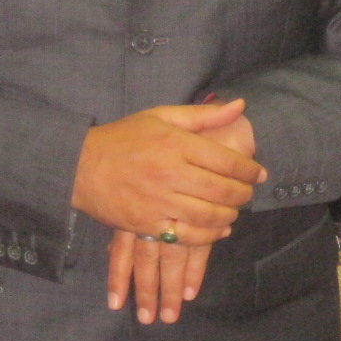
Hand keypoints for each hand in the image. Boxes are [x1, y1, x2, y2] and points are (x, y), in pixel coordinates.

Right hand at [105, 106, 258, 322]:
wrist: (80, 167)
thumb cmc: (124, 138)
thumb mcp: (162, 116)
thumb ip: (203, 115)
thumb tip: (240, 105)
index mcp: (175, 144)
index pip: (226, 160)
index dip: (250, 169)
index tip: (260, 174)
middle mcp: (170, 173)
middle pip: (222, 190)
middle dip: (243, 194)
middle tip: (249, 193)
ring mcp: (158, 202)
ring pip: (208, 215)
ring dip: (230, 215)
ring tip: (235, 209)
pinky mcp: (147, 224)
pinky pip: (187, 236)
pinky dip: (209, 235)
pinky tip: (219, 228)